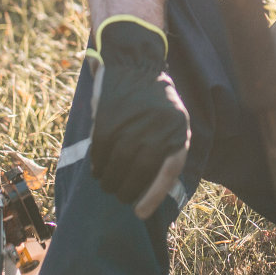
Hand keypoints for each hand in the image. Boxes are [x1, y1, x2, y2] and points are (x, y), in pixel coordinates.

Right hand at [87, 16, 189, 218]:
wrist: (134, 62)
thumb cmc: (155, 97)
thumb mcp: (173, 120)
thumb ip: (166, 148)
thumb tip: (152, 188)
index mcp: (178, 129)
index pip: (167, 172)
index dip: (153, 196)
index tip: (139, 212)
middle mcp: (157, 128)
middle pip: (140, 171)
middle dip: (127, 190)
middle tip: (120, 197)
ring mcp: (132, 123)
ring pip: (117, 164)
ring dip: (109, 181)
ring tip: (107, 186)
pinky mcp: (109, 118)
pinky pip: (101, 151)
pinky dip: (97, 165)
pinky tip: (97, 170)